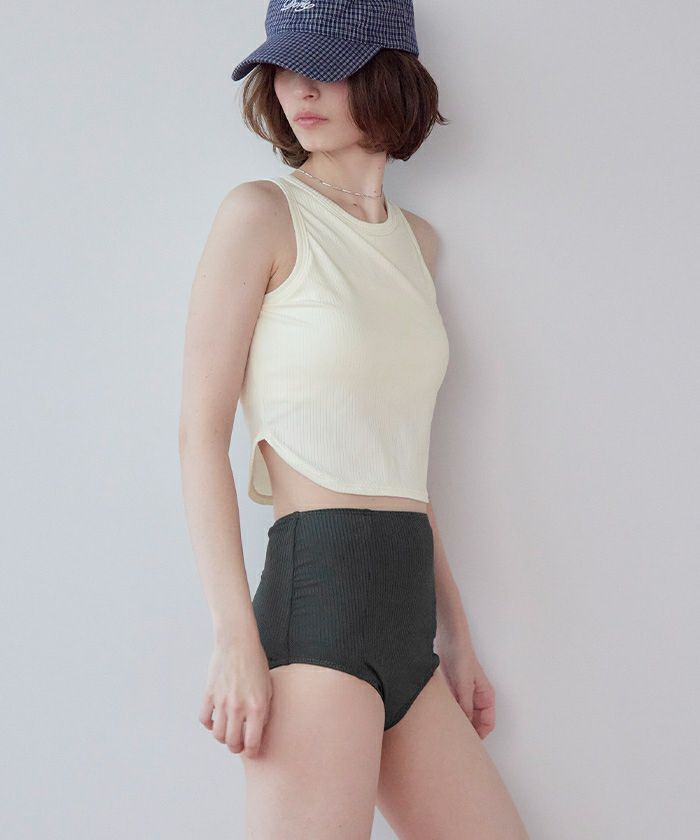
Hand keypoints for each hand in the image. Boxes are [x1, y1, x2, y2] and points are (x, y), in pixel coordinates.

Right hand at [198, 638, 272, 757]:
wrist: (238, 642)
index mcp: (257, 707)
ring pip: (217, 734)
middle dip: (236, 747)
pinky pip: (204, 719)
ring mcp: (222, 701)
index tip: (251, 750)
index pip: (252, 743)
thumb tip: (258, 731)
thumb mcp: (268, 688)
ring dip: (222, 737)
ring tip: (227, 732)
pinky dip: (209, 724)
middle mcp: (239, 707)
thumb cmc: (256, 664)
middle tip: (238, 744)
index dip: (252, 751)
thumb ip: (264, 711)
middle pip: (232, 742)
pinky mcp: (209, 693)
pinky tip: (215, 719)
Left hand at [438, 636, 495, 738]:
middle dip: (467, 732)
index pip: (488, 723)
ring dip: (456, 723)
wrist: (448, 639)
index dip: (480, 734)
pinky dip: (448, 714)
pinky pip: (452, 708)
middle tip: (455, 741)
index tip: (469, 742)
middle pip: (476, 722)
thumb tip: (464, 724)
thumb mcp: (464, 683)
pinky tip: (440, 718)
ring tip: (446, 731)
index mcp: (486, 696)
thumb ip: (465, 704)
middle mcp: (477, 698)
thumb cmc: (462, 655)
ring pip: (463, 717)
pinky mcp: (453, 692)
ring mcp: (464, 695)